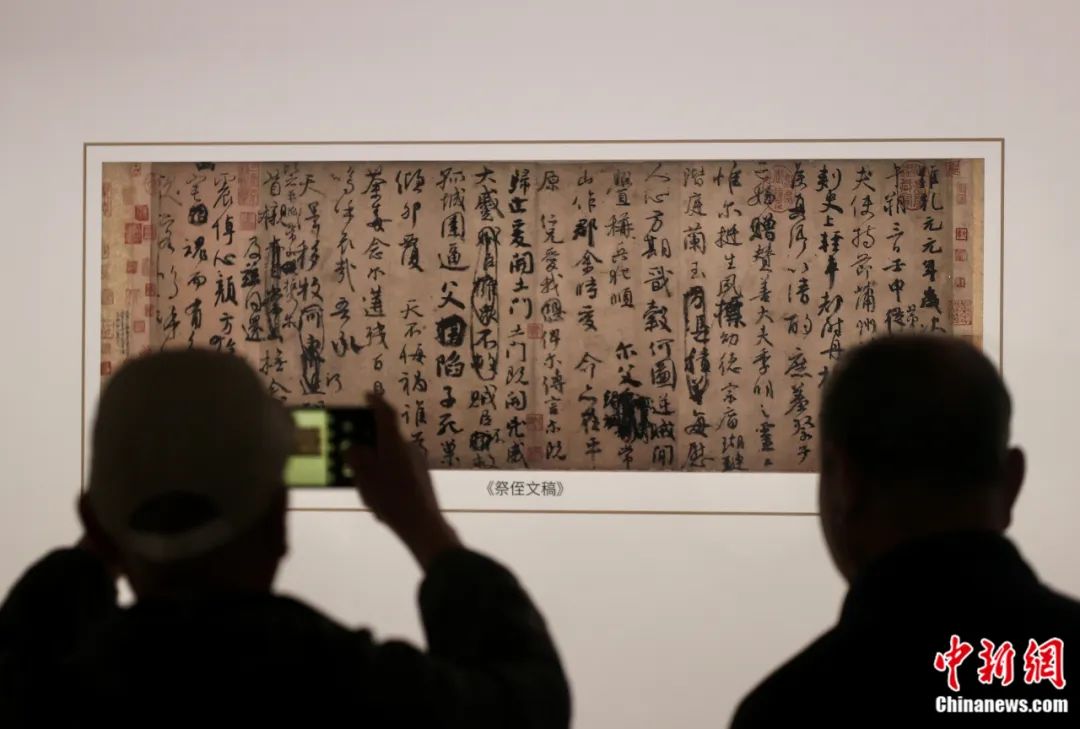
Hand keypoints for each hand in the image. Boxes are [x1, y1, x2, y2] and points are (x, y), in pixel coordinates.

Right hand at [348, 392, 461, 568]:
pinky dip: (387, 476)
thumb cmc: (390, 497)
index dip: (376, 402)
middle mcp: (408, 447)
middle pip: (387, 436)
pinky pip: (399, 470)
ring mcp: (418, 462)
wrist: (422, 524)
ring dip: (377, 462)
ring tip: (363, 482)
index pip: (386, 414)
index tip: (367, 396)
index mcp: (394, 442)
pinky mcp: (422, 477)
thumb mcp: (364, 478)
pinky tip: (378, 498)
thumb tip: (354, 448)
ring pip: (392, 456)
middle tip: (354, 450)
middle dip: (370, 442)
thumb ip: (356, 458)